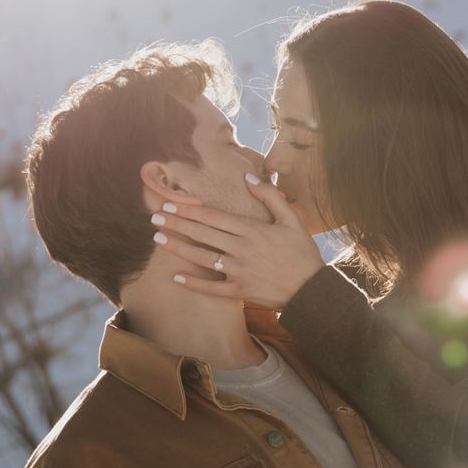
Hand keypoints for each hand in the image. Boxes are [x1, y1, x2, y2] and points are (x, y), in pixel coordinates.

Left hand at [153, 174, 324, 308]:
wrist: (312, 288)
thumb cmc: (302, 251)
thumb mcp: (291, 218)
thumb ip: (269, 195)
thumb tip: (248, 177)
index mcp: (252, 229)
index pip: (213, 217)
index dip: (189, 210)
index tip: (170, 203)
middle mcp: (242, 249)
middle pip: (202, 233)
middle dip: (177, 224)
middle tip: (154, 217)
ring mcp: (240, 271)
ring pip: (202, 258)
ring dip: (179, 248)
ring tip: (159, 239)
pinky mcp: (241, 291)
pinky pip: (212, 288)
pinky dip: (194, 283)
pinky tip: (176, 277)